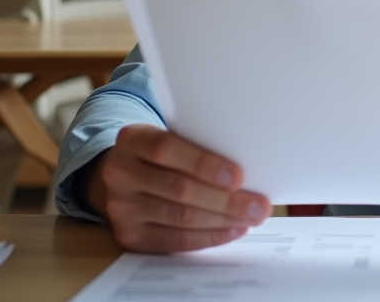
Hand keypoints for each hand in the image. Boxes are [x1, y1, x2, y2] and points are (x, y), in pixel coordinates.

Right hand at [82, 124, 270, 252]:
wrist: (126, 176)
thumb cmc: (164, 154)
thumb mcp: (173, 138)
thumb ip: (199, 144)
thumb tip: (250, 165)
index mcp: (132, 139)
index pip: (166, 149)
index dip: (204, 164)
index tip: (238, 177)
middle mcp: (120, 172)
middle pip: (179, 189)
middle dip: (225, 200)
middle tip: (259, 206)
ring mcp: (121, 207)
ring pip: (180, 217)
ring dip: (222, 220)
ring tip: (251, 218)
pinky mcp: (129, 235)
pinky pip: (175, 241)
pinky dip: (208, 237)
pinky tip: (232, 230)